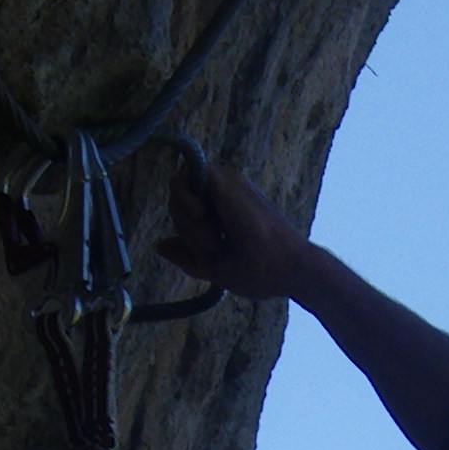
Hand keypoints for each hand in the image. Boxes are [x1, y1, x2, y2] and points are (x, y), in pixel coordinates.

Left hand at [157, 154, 308, 301]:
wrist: (288, 267)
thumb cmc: (261, 272)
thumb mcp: (216, 269)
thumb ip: (188, 257)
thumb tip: (160, 245)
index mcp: (223, 214)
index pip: (186, 213)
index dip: (186, 232)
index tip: (203, 254)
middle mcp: (223, 196)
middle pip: (179, 202)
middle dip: (185, 229)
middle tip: (212, 247)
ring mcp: (224, 185)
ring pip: (179, 188)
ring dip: (185, 219)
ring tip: (213, 239)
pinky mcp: (224, 179)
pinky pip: (184, 177)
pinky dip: (185, 200)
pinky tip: (202, 217)